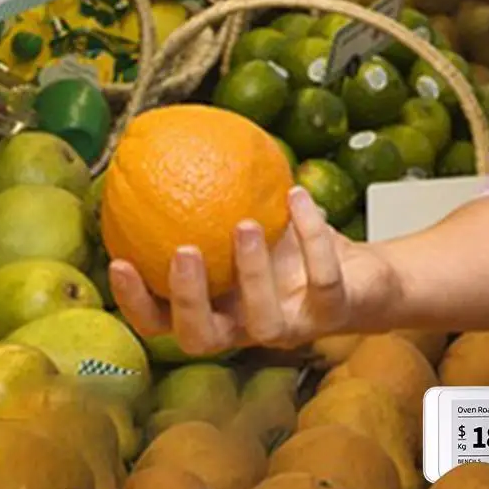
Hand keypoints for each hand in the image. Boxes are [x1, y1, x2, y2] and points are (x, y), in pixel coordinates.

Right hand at [110, 187, 394, 357]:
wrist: (368, 276)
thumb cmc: (297, 251)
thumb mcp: (253, 223)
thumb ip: (214, 205)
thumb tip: (172, 149)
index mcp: (218, 311)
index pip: (163, 323)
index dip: (137, 303)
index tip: (119, 261)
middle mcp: (248, 329)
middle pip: (202, 339)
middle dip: (187, 299)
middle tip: (183, 249)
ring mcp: (293, 327)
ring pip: (264, 322)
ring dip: (252, 274)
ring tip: (245, 223)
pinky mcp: (334, 312)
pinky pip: (322, 278)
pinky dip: (312, 234)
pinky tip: (298, 195)